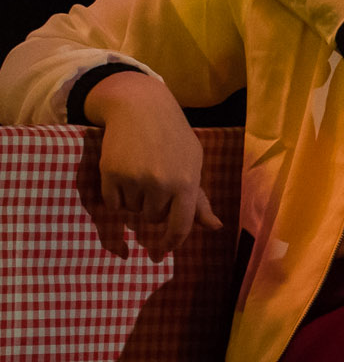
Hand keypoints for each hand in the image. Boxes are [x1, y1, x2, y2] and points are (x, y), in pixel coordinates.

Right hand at [86, 71, 221, 260]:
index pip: (180, 226)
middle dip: (154, 207)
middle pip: (153, 219)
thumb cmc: (174, 138)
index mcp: (187, 183)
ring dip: (134, 201)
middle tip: (155, 181)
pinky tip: (124, 174)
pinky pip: (112, 204)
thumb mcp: (194, 164)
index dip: (171, 242)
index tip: (162, 252)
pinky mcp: (111, 174)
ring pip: (131, 212)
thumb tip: (215, 227)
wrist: (141, 109)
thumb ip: (199, 199)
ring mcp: (135, 179)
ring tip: (141, 173)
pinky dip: (116, 196)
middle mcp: (161, 184)